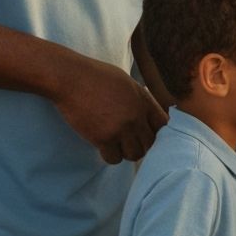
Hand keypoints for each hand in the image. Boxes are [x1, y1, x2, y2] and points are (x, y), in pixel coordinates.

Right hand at [52, 58, 167, 163]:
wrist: (71, 78)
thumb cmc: (96, 76)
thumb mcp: (126, 82)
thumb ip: (139, 100)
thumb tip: (146, 114)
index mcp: (144, 100)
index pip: (163, 125)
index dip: (156, 132)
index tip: (146, 134)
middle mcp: (136, 115)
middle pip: (150, 144)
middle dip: (141, 144)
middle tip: (128, 141)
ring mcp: (121, 128)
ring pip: (134, 154)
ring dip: (126, 152)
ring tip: (116, 143)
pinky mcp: (103, 138)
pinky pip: (114, 159)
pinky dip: (110, 155)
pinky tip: (104, 146)